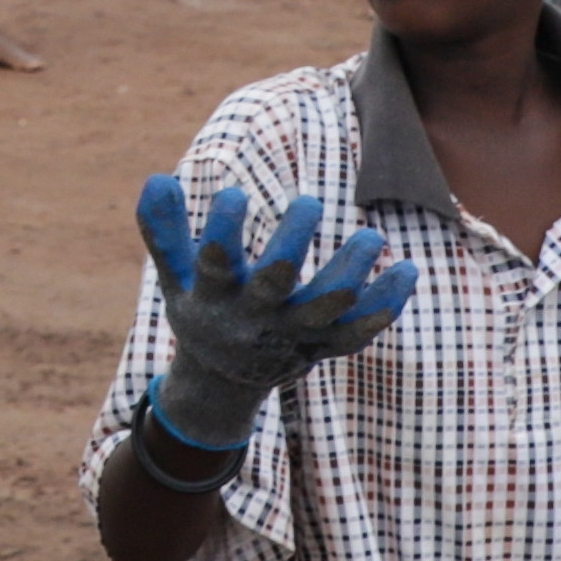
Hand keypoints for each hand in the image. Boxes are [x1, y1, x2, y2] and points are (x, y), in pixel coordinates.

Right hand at [138, 176, 417, 451]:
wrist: (224, 382)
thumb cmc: (201, 308)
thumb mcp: (175, 275)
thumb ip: (162, 229)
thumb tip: (154, 179)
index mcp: (215, 298)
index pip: (216, 265)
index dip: (223, 231)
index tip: (232, 195)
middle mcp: (255, 319)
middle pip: (276, 285)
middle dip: (291, 246)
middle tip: (307, 203)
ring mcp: (294, 335)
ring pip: (328, 309)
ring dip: (350, 274)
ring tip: (372, 238)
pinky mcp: (324, 345)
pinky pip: (360, 329)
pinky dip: (386, 303)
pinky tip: (406, 269)